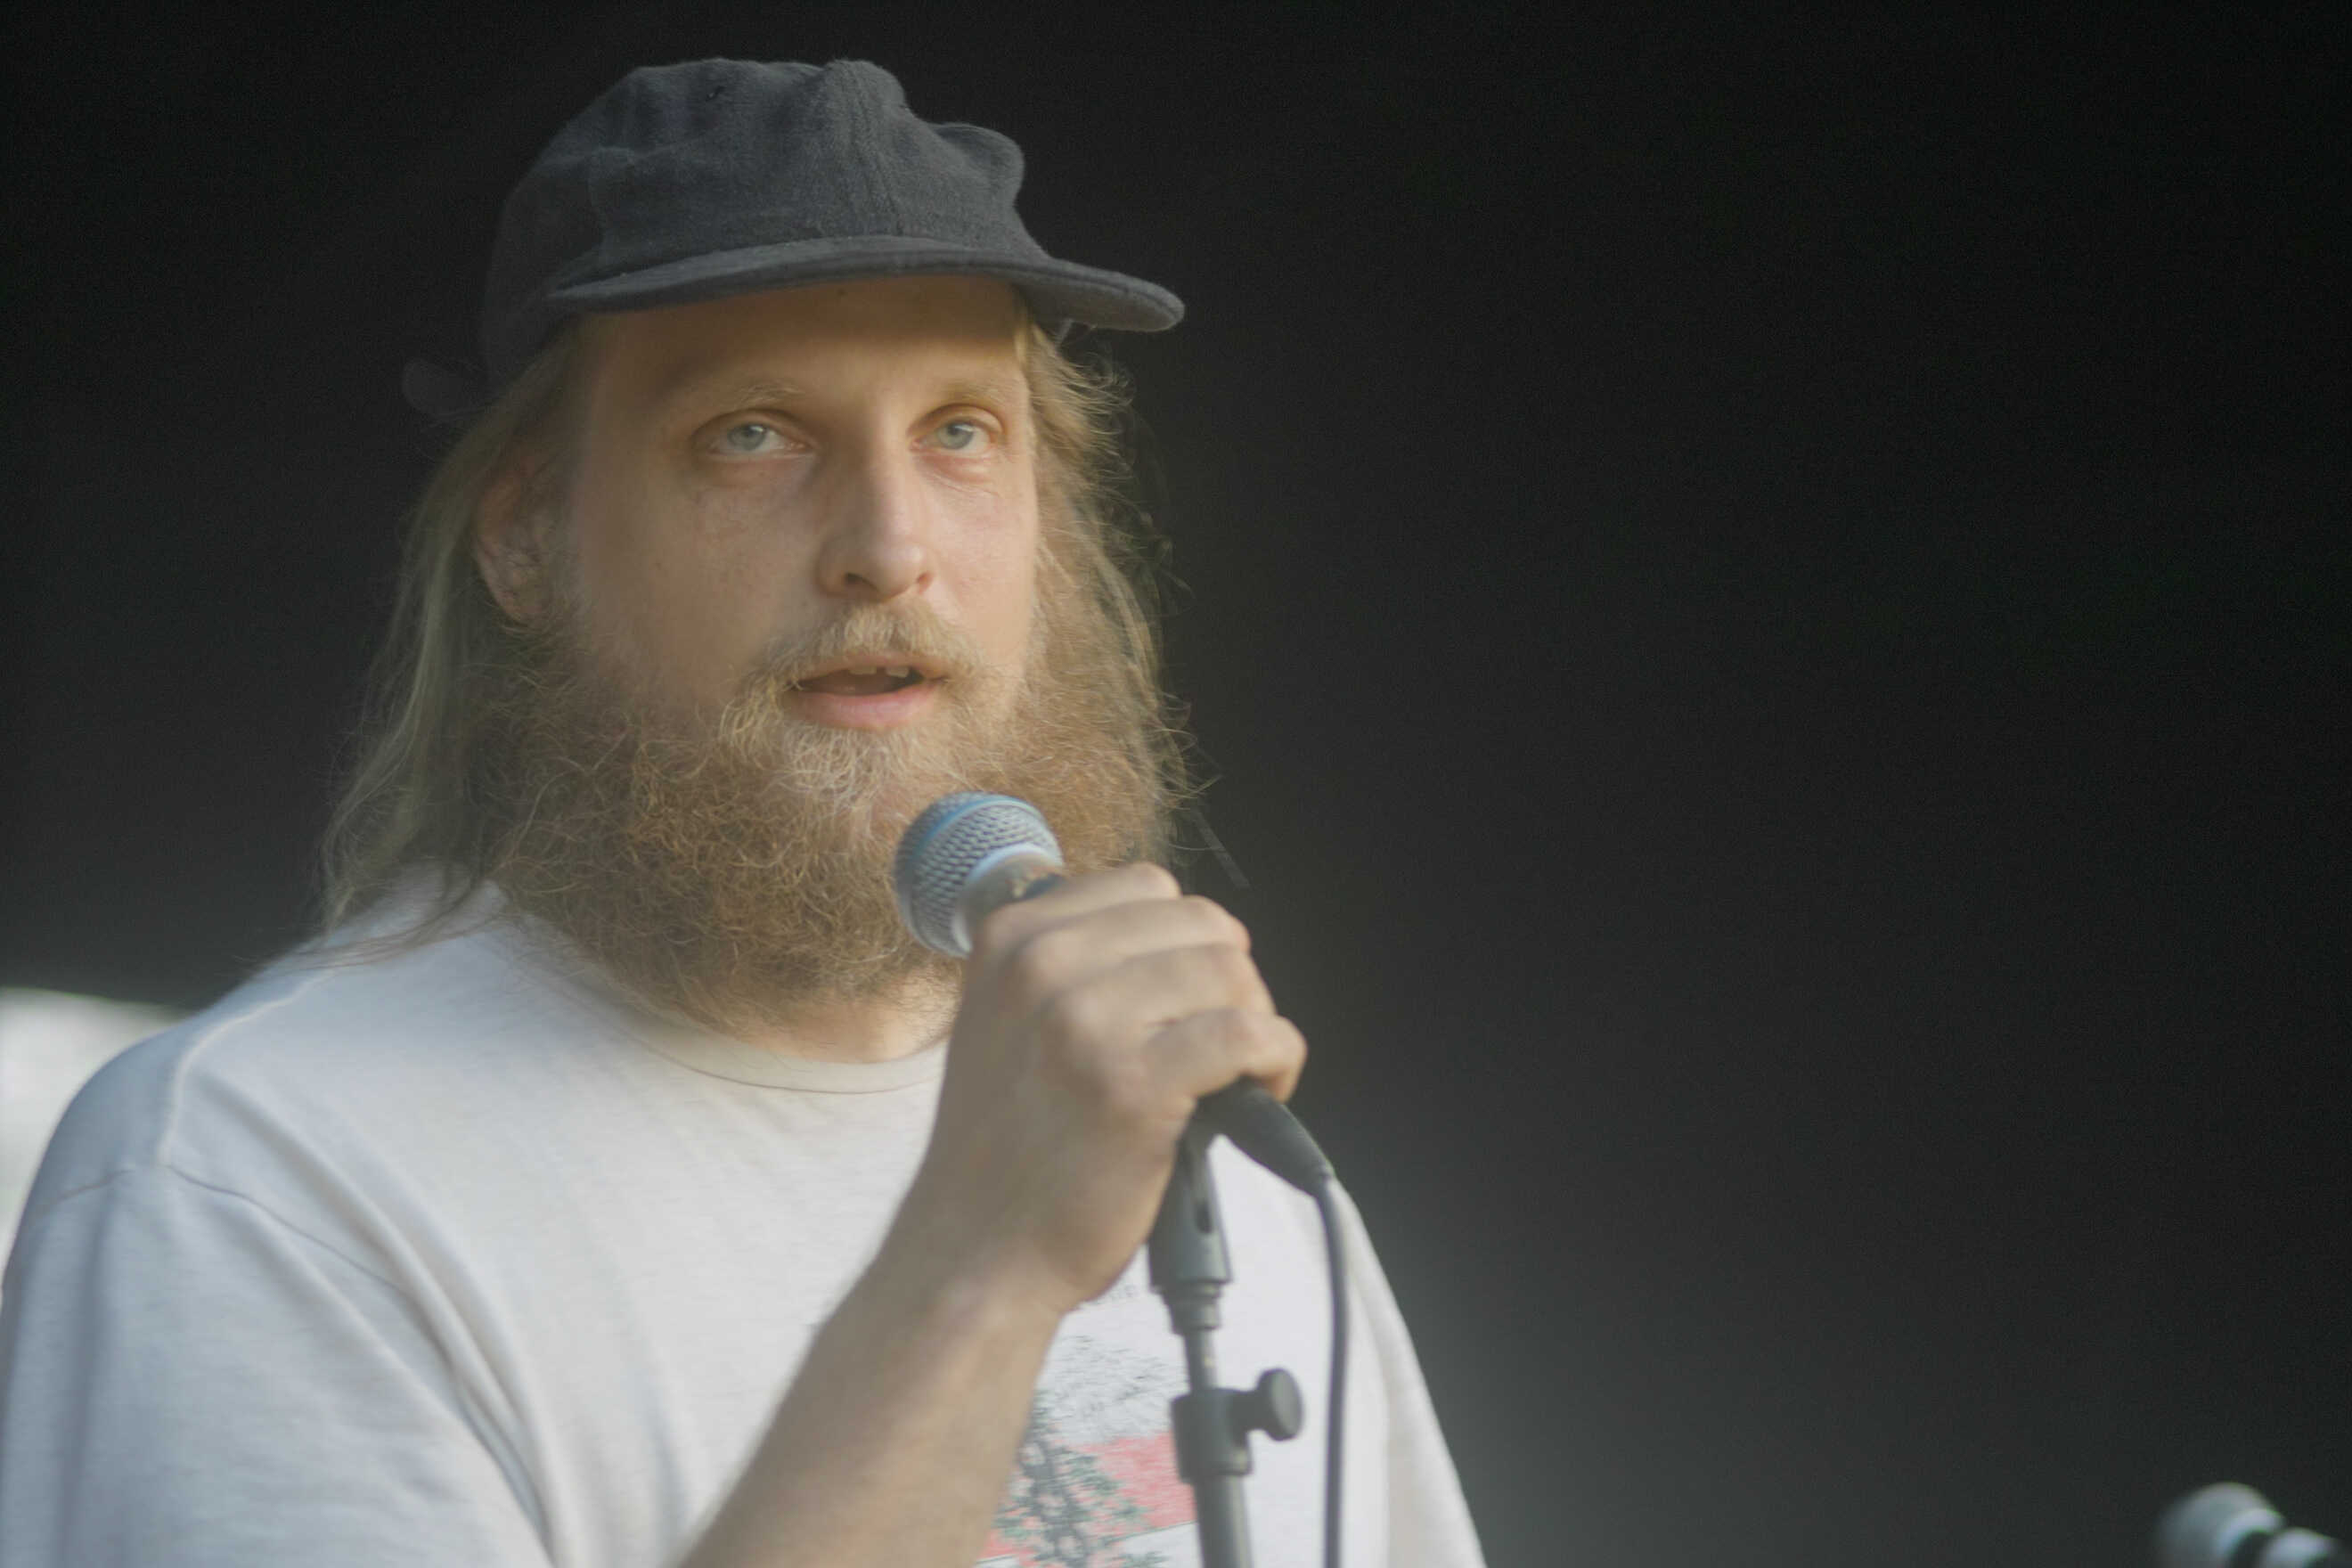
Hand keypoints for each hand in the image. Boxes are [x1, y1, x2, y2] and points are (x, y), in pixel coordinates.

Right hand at [891, 862, 1307, 1316]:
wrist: (976, 1251)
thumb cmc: (1007, 1149)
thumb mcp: (1007, 1020)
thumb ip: (1073, 965)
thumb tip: (1178, 940)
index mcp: (1014, 937)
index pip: (1149, 888)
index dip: (1187, 944)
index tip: (1186, 1000)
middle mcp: (1043, 964)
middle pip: (1201, 925)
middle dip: (1230, 982)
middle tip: (1219, 1045)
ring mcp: (1085, 1021)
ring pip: (1231, 974)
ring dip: (1257, 1023)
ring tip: (1237, 1075)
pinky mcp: (1133, 1085)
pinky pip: (1249, 1034)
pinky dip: (1276, 1061)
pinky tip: (1259, 1092)